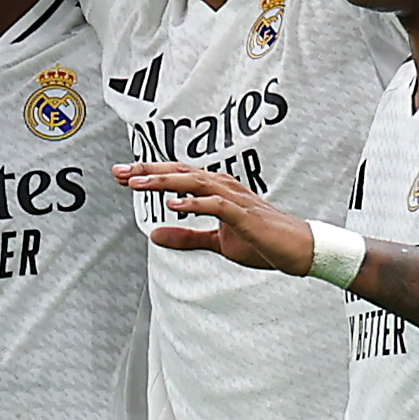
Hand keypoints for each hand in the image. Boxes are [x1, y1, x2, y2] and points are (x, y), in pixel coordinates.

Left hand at [114, 162, 313, 274]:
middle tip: (118, 171)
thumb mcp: (217, 242)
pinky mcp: (245, 216)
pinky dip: (194, 202)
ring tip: (137, 183)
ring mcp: (235, 199)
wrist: (300, 249)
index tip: (121, 174)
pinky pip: (216, 205)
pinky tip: (174, 204)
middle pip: (180, 171)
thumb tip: (153, 236)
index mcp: (216, 190)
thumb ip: (187, 237)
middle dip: (147, 170)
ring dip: (164, 181)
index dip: (148, 173)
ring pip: (195, 182)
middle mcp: (223, 187)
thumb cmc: (262, 241)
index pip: (176, 175)